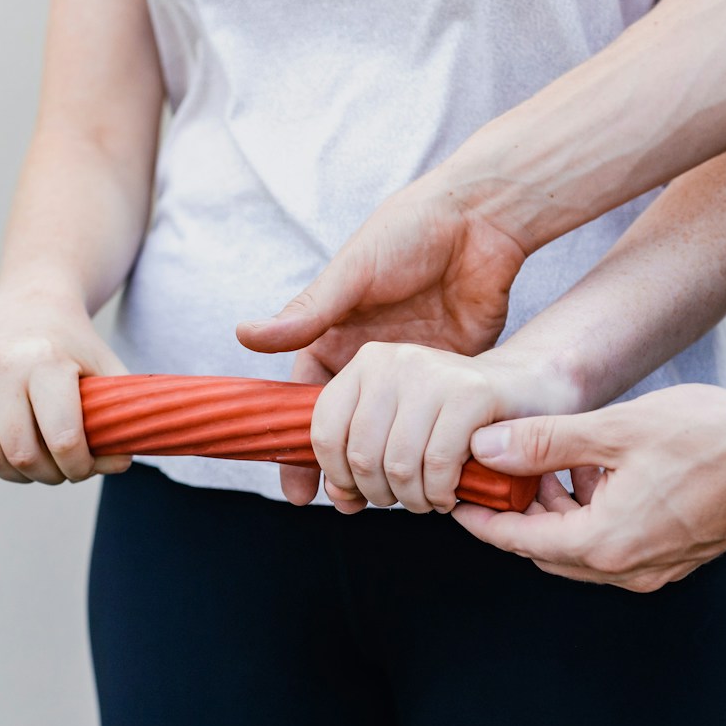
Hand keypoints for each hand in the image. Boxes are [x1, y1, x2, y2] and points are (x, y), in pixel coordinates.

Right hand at [0, 288, 131, 483]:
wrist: (28, 309)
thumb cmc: (73, 349)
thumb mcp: (106, 373)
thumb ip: (119, 419)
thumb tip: (119, 464)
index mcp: (46, 359)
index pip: (62, 438)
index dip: (78, 467)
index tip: (84, 467)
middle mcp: (0, 362)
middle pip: (22, 454)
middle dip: (48, 475)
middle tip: (60, 469)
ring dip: (15, 474)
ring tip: (34, 463)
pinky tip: (2, 456)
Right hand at [235, 179, 529, 503]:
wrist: (480, 219)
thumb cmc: (409, 234)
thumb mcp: (354, 272)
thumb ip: (308, 311)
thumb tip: (244, 336)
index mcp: (335, 335)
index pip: (308, 403)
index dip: (300, 447)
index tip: (296, 488)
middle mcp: (368, 358)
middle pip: (347, 428)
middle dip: (339, 470)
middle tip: (341, 506)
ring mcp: (410, 370)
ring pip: (389, 433)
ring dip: (382, 468)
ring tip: (379, 504)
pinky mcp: (450, 372)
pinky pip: (432, 421)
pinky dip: (426, 451)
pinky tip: (424, 480)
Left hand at [289, 343, 577, 511]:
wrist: (522, 390)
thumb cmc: (451, 416)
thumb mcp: (396, 425)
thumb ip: (354, 460)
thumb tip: (337, 498)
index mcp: (366, 363)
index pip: (324, 430)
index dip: (337, 474)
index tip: (357, 492)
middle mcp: (394, 360)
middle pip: (361, 453)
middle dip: (378, 493)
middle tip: (400, 500)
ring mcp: (433, 372)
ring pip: (398, 464)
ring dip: (411, 499)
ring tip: (425, 500)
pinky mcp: (471, 392)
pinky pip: (437, 464)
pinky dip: (439, 493)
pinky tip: (446, 495)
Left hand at [452, 385, 725, 590]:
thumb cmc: (713, 435)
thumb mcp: (617, 429)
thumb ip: (546, 442)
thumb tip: (488, 448)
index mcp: (607, 544)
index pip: (520, 542)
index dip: (483, 521)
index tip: (458, 501)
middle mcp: (631, 568)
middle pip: (549, 550)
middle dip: (521, 514)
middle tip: (503, 472)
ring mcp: (659, 566)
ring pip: (584, 548)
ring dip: (561, 511)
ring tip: (555, 461)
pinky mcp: (680, 554)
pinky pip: (618, 544)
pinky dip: (596, 514)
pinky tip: (601, 471)